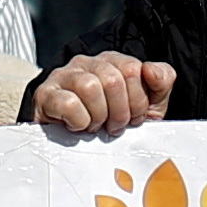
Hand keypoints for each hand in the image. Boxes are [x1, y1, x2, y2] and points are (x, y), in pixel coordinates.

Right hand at [31, 53, 175, 137]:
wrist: (73, 145)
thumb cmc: (111, 122)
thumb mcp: (147, 104)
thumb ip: (161, 82)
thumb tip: (149, 69)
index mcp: (112, 61)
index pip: (133, 69)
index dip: (137, 101)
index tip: (132, 119)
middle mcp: (87, 62)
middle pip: (113, 79)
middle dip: (119, 112)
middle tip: (114, 127)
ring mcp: (63, 76)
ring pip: (89, 87)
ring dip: (98, 116)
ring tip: (96, 126)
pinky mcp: (45, 94)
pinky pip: (68, 103)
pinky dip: (79, 121)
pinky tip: (77, 127)